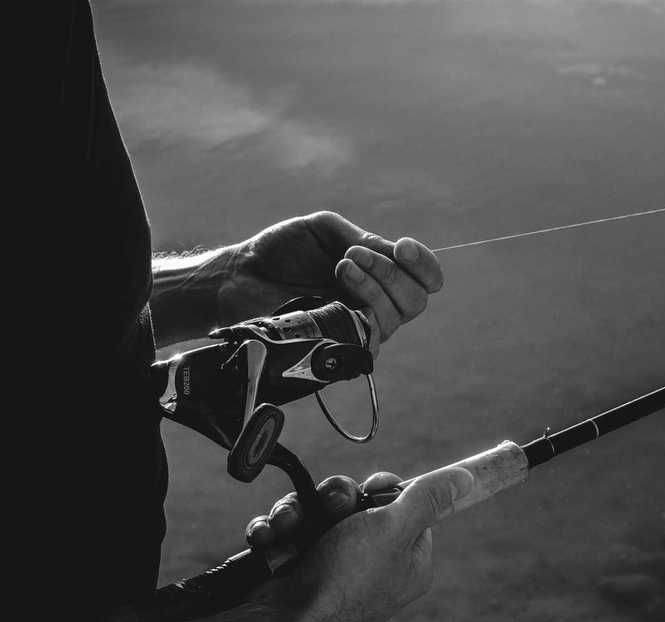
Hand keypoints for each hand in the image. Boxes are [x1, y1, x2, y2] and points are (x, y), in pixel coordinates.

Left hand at [217, 211, 443, 342]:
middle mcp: (375, 303)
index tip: (403, 247)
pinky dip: (359, 308)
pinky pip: (370, 337)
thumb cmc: (280, 251)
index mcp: (379, 274)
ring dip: (374, 286)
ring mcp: (358, 327)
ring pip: (394, 318)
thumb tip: (396, 253)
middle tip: (353, 255)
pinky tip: (333, 290)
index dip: (424, 265)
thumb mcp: (326, 230)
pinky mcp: (340, 347)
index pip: (425, 279)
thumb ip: (365, 238)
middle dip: (393, 274)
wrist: (239, 276)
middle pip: (416, 301)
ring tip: (341, 265)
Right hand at [247, 466, 473, 621]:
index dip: (382, 490)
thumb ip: (428, 498)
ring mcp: (329, 564)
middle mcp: (370, 561)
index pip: (403, 504)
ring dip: (297, 512)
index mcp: (406, 556)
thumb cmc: (347, 580)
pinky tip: (272, 539)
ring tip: (291, 527)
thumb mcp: (395, 529)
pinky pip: (287, 530)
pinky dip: (276, 530)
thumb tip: (465, 479)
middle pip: (354, 502)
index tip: (370, 489)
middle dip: (332, 499)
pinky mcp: (295, 565)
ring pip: (315, 511)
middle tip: (331, 512)